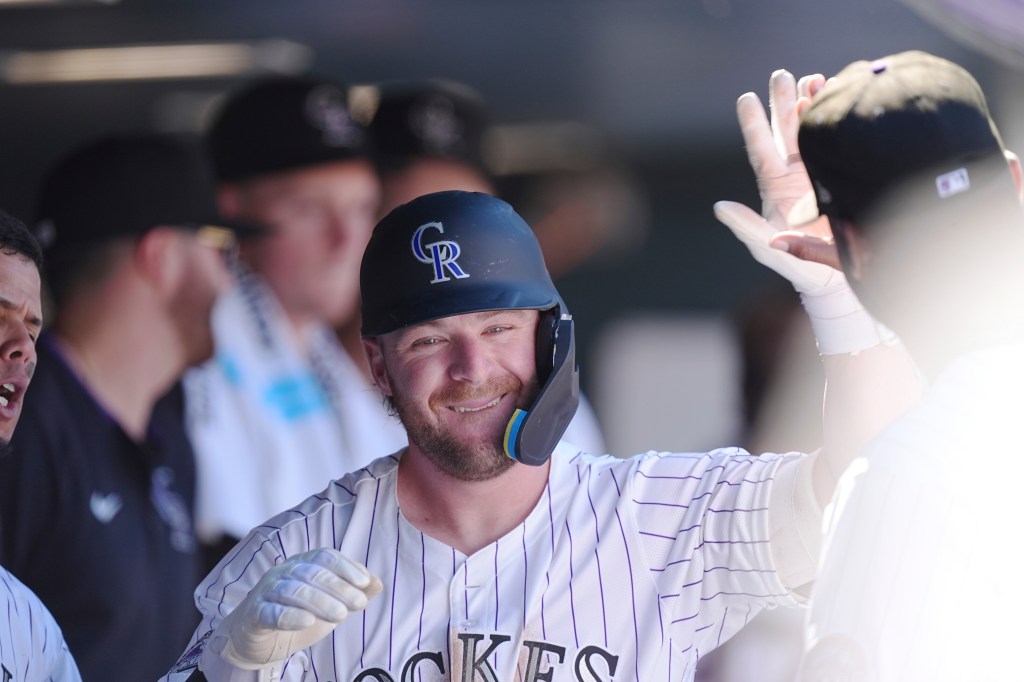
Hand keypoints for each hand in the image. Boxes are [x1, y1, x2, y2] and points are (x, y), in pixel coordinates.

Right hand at [208, 548, 382, 670]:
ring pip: (293, 591)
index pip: (326, 557)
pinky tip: (307, 622)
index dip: (346, 567)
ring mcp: (267, 591)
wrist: (255, 640)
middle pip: (313, 573)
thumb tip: (378, 582)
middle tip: (360, 605)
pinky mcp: (254, 614)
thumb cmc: (297, 616)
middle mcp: (284, 572)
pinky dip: (290, 616)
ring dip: (320, 602)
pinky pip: (270, 611)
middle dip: (339, 588)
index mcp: (303, 564)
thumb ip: (353, 593)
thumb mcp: (329, 605)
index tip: (365, 582)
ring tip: (341, 616)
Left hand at [715, 70, 842, 288]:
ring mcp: (821, 172)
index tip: (746, 98)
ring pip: (814, 131)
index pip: (760, 150)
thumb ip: (746, 229)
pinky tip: (840, 100)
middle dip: (785, 102)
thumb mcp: (768, 249)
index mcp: (775, 187)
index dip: (754, 125)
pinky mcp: (844, 175)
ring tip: (813, 79)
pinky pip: (840, 143)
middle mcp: (796, 174)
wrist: (841, 277)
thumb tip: (719, 208)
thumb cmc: (799, 267)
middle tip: (781, 74)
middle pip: (787, 131)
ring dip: (813, 106)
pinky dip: (838, 122)